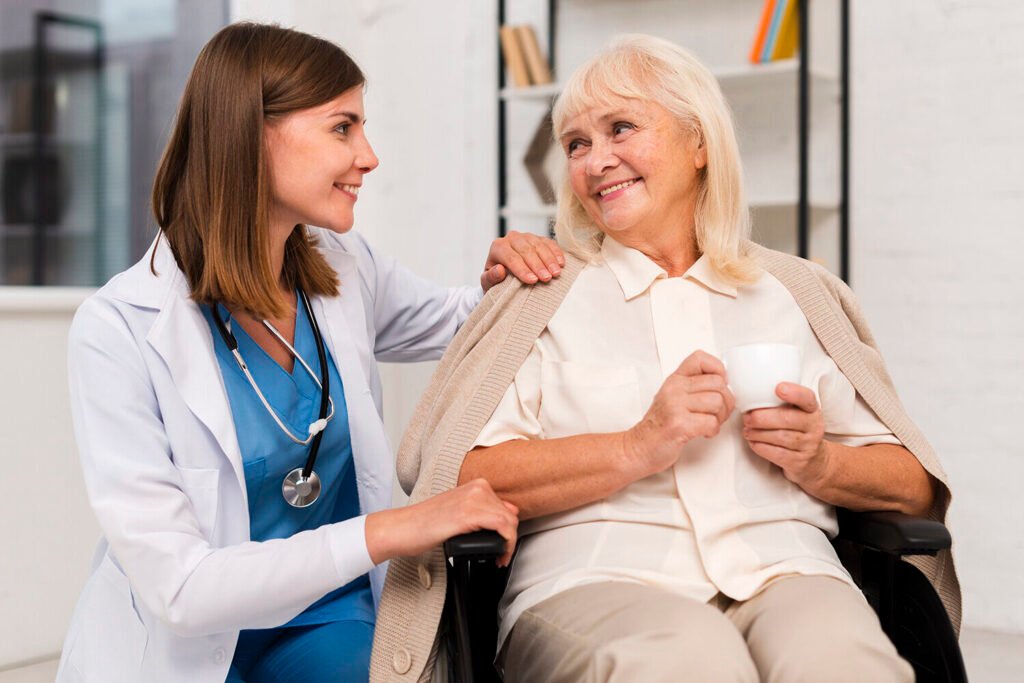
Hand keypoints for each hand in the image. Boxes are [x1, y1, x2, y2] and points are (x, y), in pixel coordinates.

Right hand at [365, 479, 518, 566]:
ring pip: (510, 523)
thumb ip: (482, 510)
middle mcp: (477, 489)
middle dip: (510, 539)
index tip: (503, 544)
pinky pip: (503, 528)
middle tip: (502, 555)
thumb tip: (509, 514)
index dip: (508, 529)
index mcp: (475, 485)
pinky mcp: (469, 514)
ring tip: (499, 558)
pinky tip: (498, 557)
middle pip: (510, 516)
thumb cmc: (424, 524)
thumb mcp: (459, 511)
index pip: (506, 507)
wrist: (402, 528)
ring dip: (509, 544)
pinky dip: (506, 545)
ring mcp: (473, 500)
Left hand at [480, 230, 565, 290]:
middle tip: (547, 278)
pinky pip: (549, 243)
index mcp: (498, 247)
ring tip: (556, 273)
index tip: (532, 281)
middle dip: (538, 265)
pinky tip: (561, 263)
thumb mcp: (488, 283)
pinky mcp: (539, 239)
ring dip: (549, 260)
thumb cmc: (496, 281)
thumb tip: (499, 270)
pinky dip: (556, 253)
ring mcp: (527, 237)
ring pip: (539, 245)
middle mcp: (512, 238)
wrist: (505, 275)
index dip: (522, 269)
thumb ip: (490, 278)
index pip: (511, 257)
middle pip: (526, 250)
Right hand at [623, 350, 734, 476]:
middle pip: (718, 384)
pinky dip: (713, 431)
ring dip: (720, 417)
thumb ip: (693, 387)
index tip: (720, 384)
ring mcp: (675, 405)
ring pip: (717, 402)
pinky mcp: (679, 424)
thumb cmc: (659, 425)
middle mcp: (674, 389)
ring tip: (710, 423)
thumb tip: (723, 384)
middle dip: (726, 401)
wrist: (640, 447)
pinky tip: (704, 433)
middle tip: (719, 412)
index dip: (718, 369)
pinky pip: (711, 422)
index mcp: (675, 380)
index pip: (700, 358)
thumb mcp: (672, 397)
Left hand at [742, 382, 831, 493]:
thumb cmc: (797, 431)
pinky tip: (753, 442)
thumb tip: (750, 393)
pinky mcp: (799, 462)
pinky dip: (761, 447)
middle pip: (787, 419)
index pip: (807, 398)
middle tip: (747, 417)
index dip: (794, 392)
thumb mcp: (797, 414)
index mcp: (812, 410)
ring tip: (747, 430)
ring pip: (781, 437)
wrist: (815, 461)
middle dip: (762, 417)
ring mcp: (808, 446)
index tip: (779, 388)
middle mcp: (814, 427)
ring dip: (758, 433)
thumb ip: (780, 403)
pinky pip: (778, 454)